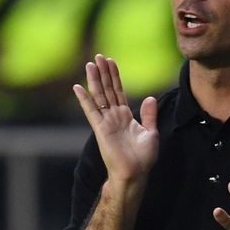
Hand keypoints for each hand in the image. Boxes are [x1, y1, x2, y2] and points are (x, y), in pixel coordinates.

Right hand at [73, 54, 158, 195]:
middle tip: (98, 56)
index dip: (115, 76)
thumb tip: (149, 98)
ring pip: (99, 96)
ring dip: (94, 80)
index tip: (111, 61)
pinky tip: (77, 87)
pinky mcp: (100, 129)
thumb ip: (149, 115)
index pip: (118, 91)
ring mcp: (106, 122)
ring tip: (90, 64)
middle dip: (103, 73)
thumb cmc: (143, 158)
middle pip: (107, 90)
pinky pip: (91, 111)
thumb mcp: (151, 132)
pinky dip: (84, 99)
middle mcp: (114, 117)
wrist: (135, 174)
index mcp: (125, 116)